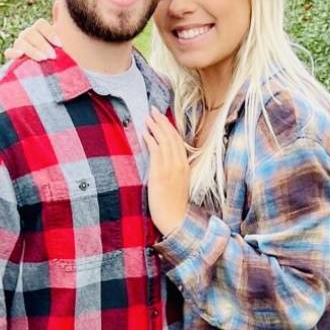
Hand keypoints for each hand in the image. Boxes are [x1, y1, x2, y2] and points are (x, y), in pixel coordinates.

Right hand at [3, 0, 63, 61]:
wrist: (51, 67)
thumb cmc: (57, 51)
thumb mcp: (62, 37)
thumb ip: (60, 21)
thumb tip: (58, 1)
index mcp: (39, 28)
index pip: (40, 24)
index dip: (49, 33)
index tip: (60, 44)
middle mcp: (28, 34)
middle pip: (30, 33)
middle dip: (42, 44)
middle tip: (52, 55)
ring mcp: (20, 44)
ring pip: (20, 42)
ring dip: (31, 50)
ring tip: (43, 59)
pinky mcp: (14, 56)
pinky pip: (9, 52)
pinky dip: (13, 53)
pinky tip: (20, 55)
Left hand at [144, 109, 189, 235]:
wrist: (175, 219)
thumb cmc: (174, 205)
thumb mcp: (178, 184)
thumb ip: (174, 171)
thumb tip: (165, 161)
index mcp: (185, 166)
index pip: (178, 141)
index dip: (170, 127)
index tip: (162, 117)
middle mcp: (179, 164)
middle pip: (171, 137)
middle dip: (162, 122)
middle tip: (153, 110)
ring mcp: (170, 168)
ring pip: (164, 141)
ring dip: (155, 127)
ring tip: (148, 118)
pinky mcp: (160, 173)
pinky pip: (156, 151)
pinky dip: (151, 139)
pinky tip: (145, 133)